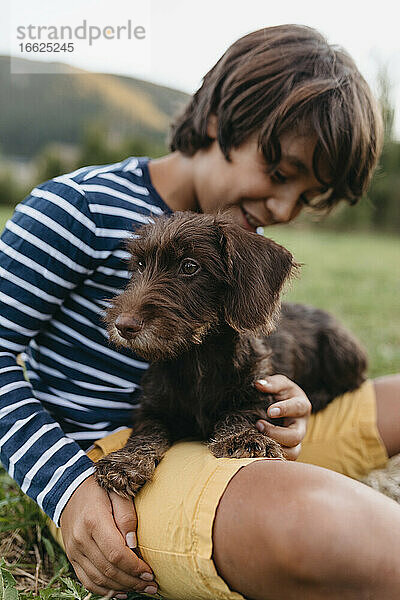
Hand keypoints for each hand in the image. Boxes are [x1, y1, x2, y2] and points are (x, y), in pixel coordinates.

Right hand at [60, 475, 157, 596]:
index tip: (150, 572)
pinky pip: (87, 580)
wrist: (69, 488)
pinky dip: (104, 590)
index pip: (116, 553)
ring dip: (122, 588)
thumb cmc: (99, 489)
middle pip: (108, 570)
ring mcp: (73, 550)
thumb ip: (127, 516)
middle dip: (133, 581)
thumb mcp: (117, 493)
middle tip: (152, 585)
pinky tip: (121, 591)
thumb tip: (134, 544)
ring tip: (141, 589)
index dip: (134, 567)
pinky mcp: (71, 557)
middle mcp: (80, 539)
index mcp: (93, 521)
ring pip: (98, 579)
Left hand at [254, 375, 310, 460]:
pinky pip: (284, 460)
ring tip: (258, 438)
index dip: (284, 409)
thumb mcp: (280, 384)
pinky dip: (272, 457)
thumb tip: (259, 385)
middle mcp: (301, 426)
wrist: (279, 405)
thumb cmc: (281, 393)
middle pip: (296, 436)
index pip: (297, 408)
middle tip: (259, 424)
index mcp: (302, 406)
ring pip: (293, 453)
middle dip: (276, 433)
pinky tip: (258, 449)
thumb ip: (272, 383)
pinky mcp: (288, 451)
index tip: (269, 411)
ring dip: (274, 448)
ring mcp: (296, 441)